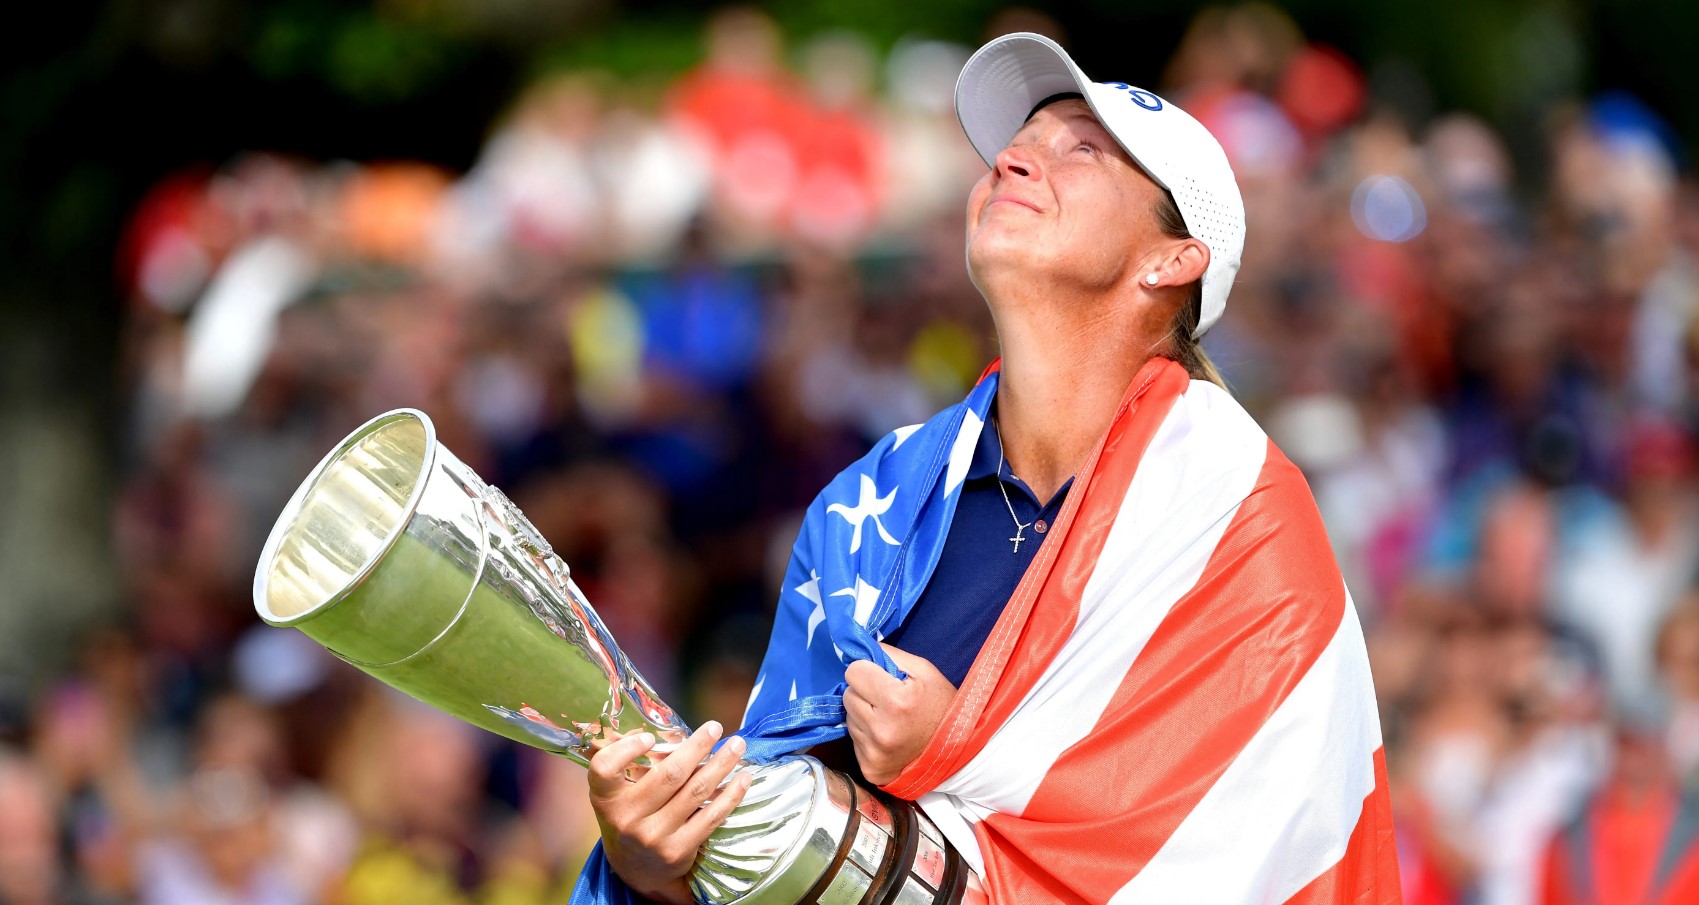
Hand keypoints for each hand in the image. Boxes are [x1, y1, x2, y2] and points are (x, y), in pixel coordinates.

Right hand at [588, 722, 750, 904]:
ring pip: (695, 791)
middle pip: (669, 775)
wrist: (636, 871)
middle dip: (698, 746)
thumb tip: (671, 731)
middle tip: (715, 727)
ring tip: (737, 745)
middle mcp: (626, 818)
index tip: (649, 737)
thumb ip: (630, 767)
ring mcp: (653, 836)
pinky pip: (711, 816)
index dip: (625, 749)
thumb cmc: (631, 817)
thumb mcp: (617, 796)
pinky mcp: (677, 851)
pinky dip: (730, 794)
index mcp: (606, 799)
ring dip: (721, 764)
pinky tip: (742, 778)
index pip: (604, 768)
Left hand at [843, 643, 956, 784]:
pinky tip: (887, 737)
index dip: (867, 671)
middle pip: (848, 696)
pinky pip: (854, 741)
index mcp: (896, 701)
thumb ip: (888, 655)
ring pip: (849, 718)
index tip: (881, 678)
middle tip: (887, 699)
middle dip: (864, 693)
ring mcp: (874, 753)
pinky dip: (866, 736)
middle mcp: (881, 730)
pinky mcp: (870, 769)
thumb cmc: (941, 705)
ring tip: (889, 719)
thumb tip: (856, 650)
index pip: (853, 672)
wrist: (958, 751)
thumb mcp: (924, 670)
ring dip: (864, 715)